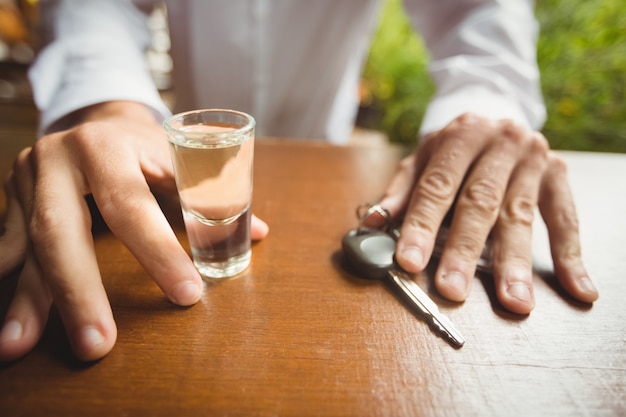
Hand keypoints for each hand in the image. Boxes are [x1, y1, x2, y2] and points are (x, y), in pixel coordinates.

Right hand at [0, 101, 268, 361]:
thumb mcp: (176, 158)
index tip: (186, 296)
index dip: (158, 252)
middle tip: (98, 345)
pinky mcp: (10, 198)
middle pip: (60, 229)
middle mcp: (59, 159)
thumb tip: (258, 233)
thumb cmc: (145, 147)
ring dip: (27, 301)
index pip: (132, 205)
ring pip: (25, 244)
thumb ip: (209, 194)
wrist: (95, 122)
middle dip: (78, 291)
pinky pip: (6, 246)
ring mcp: (27, 178)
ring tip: (17, 346)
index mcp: (108, 146)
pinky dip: (11, 285)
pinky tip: (9, 322)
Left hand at [378, 113, 597, 313]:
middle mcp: (499, 143)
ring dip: (515, 263)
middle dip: (465, 251)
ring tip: (514, 302)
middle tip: (453, 290)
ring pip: (521, 216)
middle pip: (479, 203)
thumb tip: (373, 222)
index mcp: (459, 136)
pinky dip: (571, 256)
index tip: (408, 262)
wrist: (498, 114)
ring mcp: (532, 159)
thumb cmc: (454, 148)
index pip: (436, 186)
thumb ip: (401, 192)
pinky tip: (578, 288)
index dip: (421, 226)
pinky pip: (566, 218)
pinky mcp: (558, 174)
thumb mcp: (423, 160)